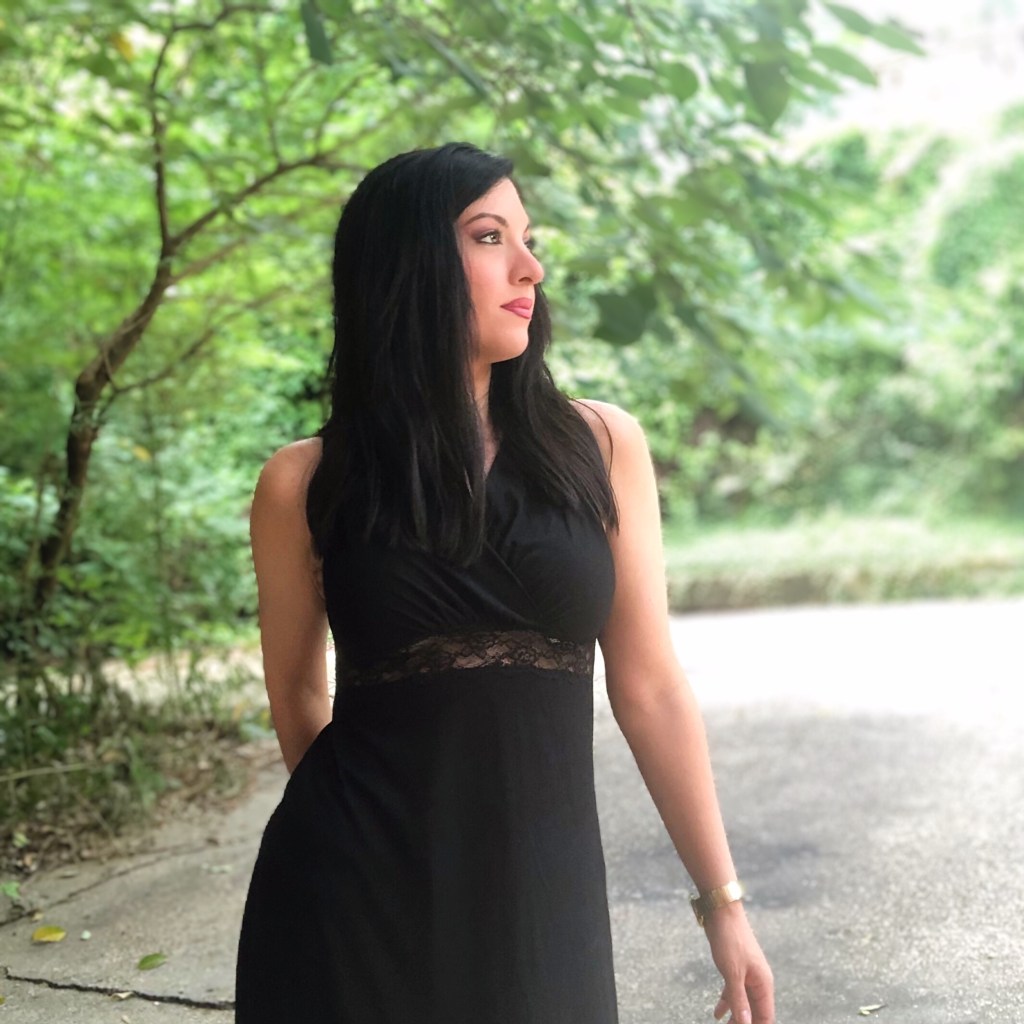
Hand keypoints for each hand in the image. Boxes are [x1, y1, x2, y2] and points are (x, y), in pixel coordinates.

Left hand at [703, 902, 773, 1023]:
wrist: (722, 912)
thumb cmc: (730, 940)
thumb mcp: (732, 973)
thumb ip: (739, 1000)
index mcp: (763, 984)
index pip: (766, 1017)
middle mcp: (758, 982)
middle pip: (755, 1013)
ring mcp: (747, 975)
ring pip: (744, 1003)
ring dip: (736, 1017)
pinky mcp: (735, 969)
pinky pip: (733, 992)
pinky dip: (727, 1003)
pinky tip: (717, 1014)